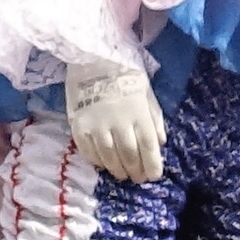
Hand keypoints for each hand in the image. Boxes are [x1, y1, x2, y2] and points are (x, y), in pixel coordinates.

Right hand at [66, 62, 164, 185]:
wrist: (93, 59)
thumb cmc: (126, 75)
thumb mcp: (147, 93)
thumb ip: (154, 118)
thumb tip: (160, 143)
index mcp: (138, 112)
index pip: (148, 146)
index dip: (152, 164)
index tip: (154, 176)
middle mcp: (119, 122)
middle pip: (129, 154)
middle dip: (136, 170)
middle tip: (138, 179)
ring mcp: (97, 125)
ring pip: (109, 157)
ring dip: (117, 170)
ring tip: (122, 175)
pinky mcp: (79, 126)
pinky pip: (88, 151)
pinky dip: (97, 162)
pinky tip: (103, 165)